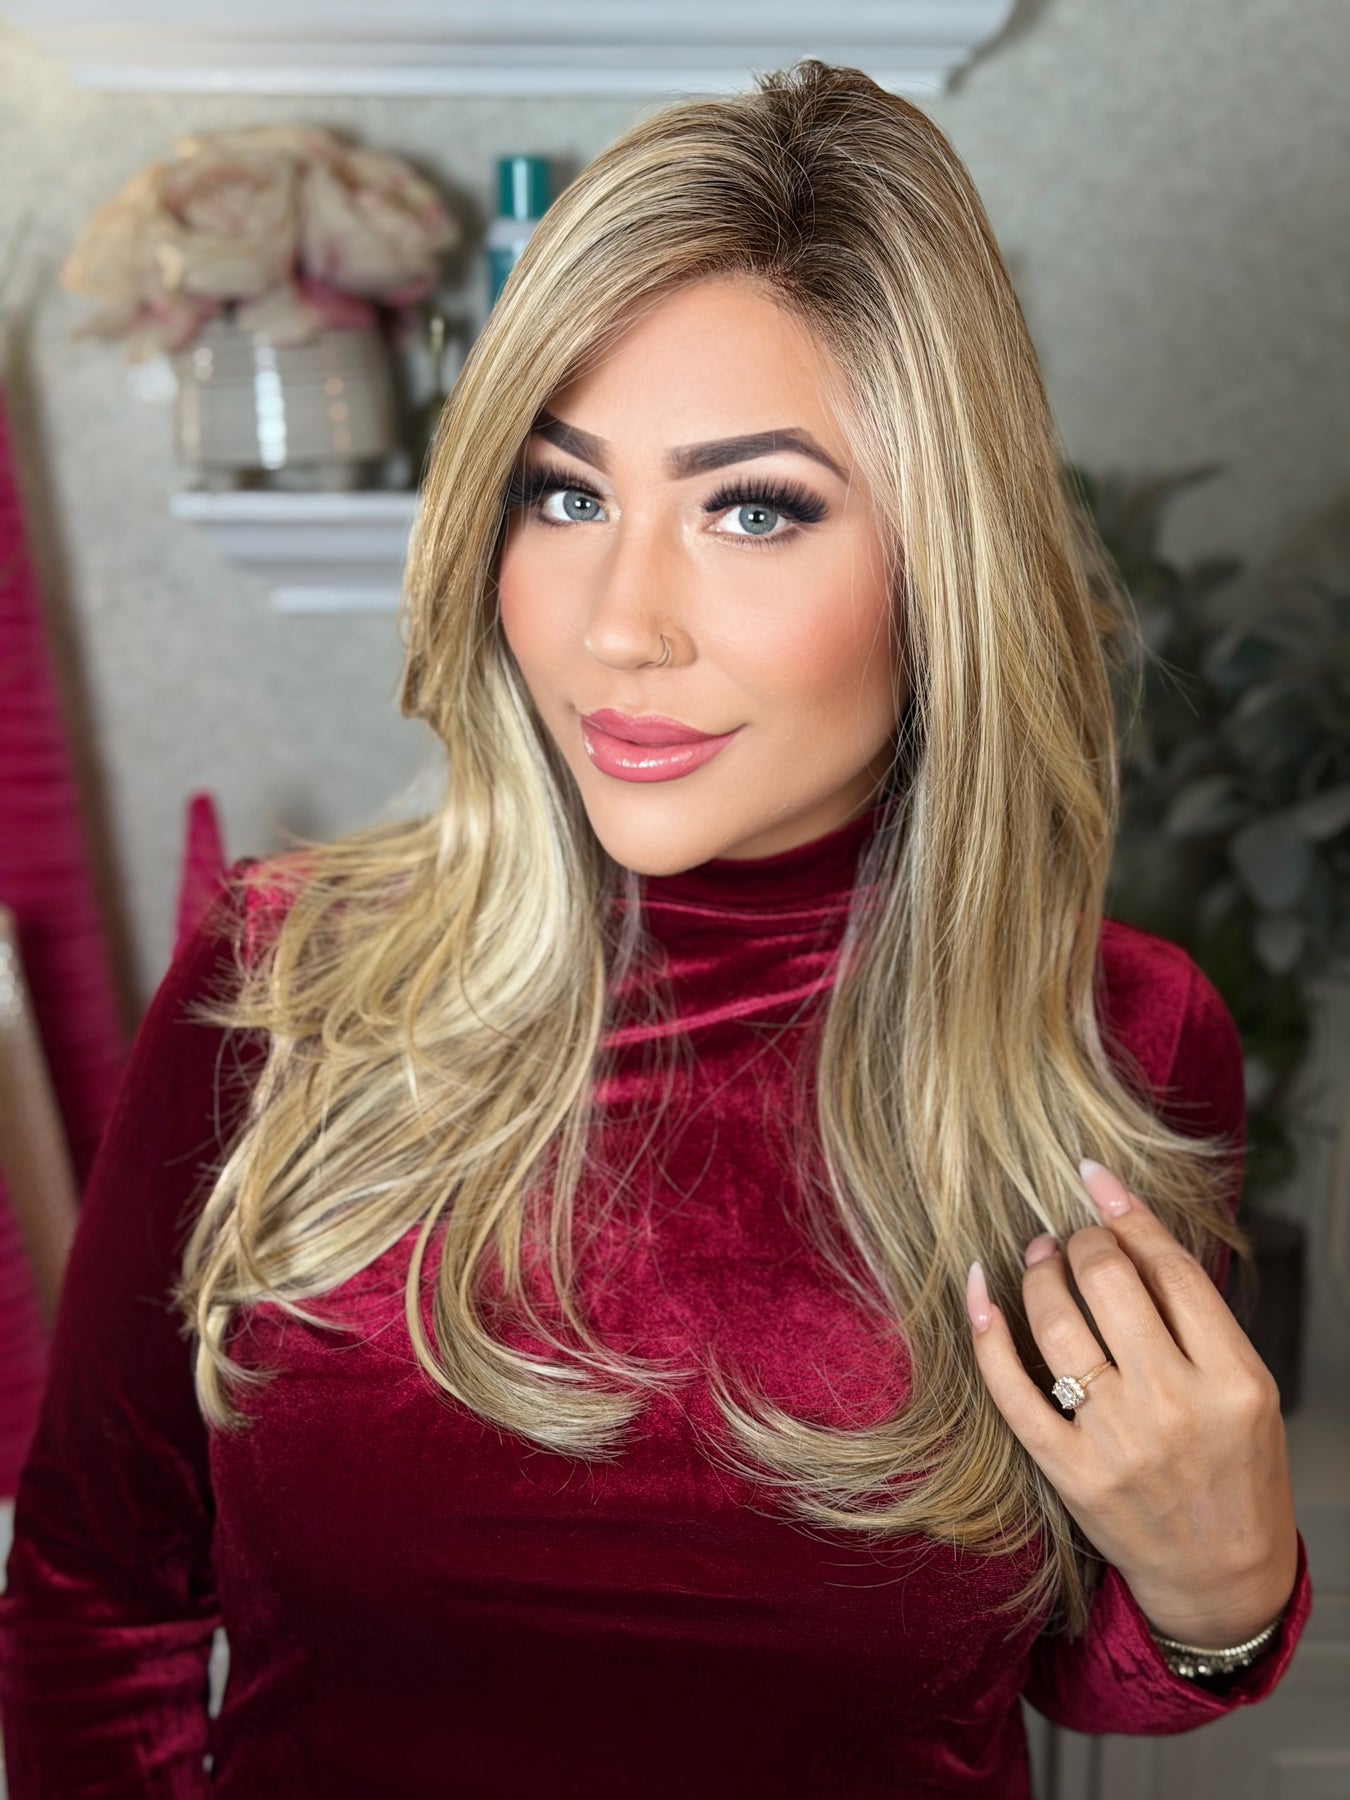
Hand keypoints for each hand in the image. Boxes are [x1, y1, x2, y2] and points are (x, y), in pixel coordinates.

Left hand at [966, 1159, 1297, 1645]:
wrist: (1222, 1577)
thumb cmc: (1237, 1469)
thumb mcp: (1246, 1389)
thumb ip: (1198, 1318)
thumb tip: (1131, 1231)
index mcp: (1232, 1377)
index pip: (1169, 1269)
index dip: (1126, 1212)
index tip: (1093, 1176)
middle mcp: (1175, 1404)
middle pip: (1108, 1282)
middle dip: (1080, 1240)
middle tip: (1072, 1234)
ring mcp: (1118, 1440)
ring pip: (1056, 1323)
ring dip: (1037, 1272)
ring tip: (1038, 1254)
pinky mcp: (1070, 1472)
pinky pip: (1011, 1389)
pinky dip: (986, 1332)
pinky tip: (977, 1290)